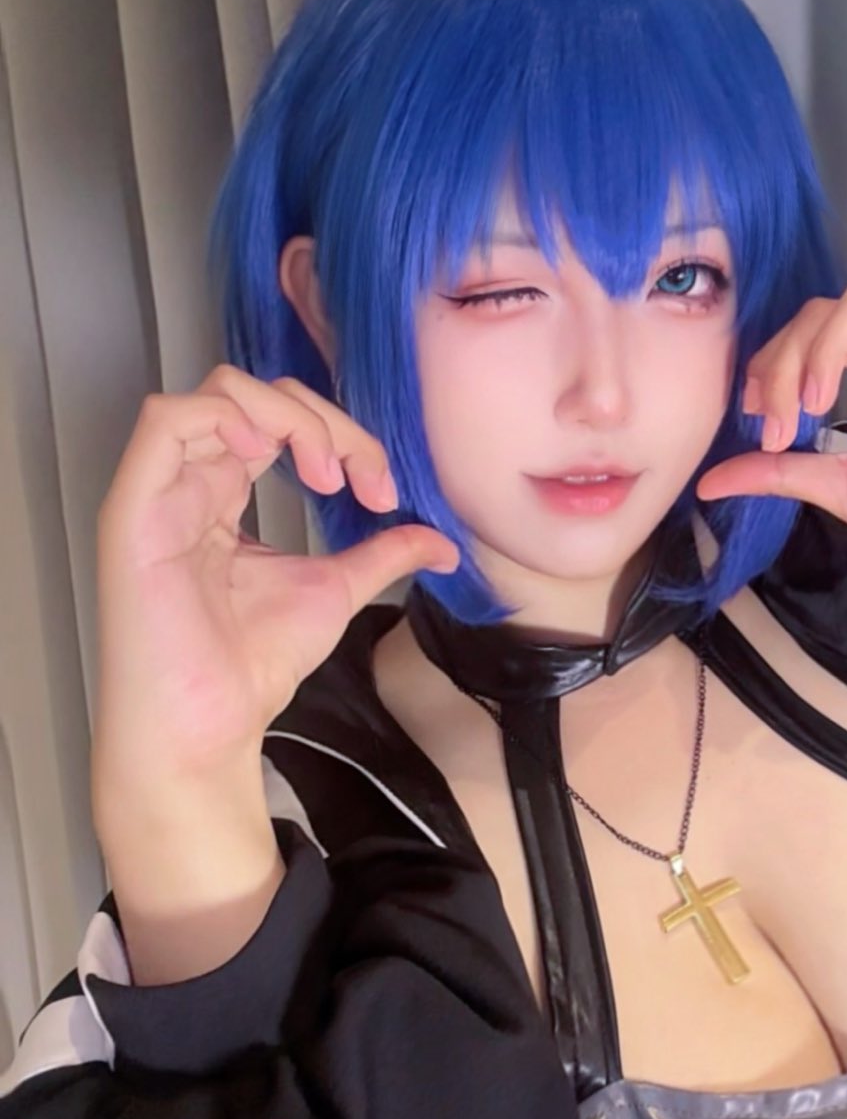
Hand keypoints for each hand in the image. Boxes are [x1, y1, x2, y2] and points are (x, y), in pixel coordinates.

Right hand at [94, 366, 457, 784]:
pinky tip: (264, 451)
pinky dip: (223, 416)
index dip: (341, 434)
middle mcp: (189, 483)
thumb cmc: (250, 666)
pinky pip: (164, 419)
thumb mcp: (335, 590)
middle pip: (252, 394)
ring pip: (215, 394)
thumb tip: (440, 542)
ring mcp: (160, 492)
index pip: (280, 420)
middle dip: (322, 420)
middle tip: (360, 479)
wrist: (210, 724)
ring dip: (284, 415)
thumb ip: (382, 555)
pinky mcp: (134, 508)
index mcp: (224, 494)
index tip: (383, 490)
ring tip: (322, 471)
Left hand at [696, 265, 846, 582]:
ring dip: (833, 336)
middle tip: (782, 418)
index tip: (755, 419)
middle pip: (832, 306)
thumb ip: (781, 473)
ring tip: (820, 398)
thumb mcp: (843, 488)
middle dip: (791, 356)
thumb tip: (708, 481)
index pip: (811, 333)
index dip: (773, 363)